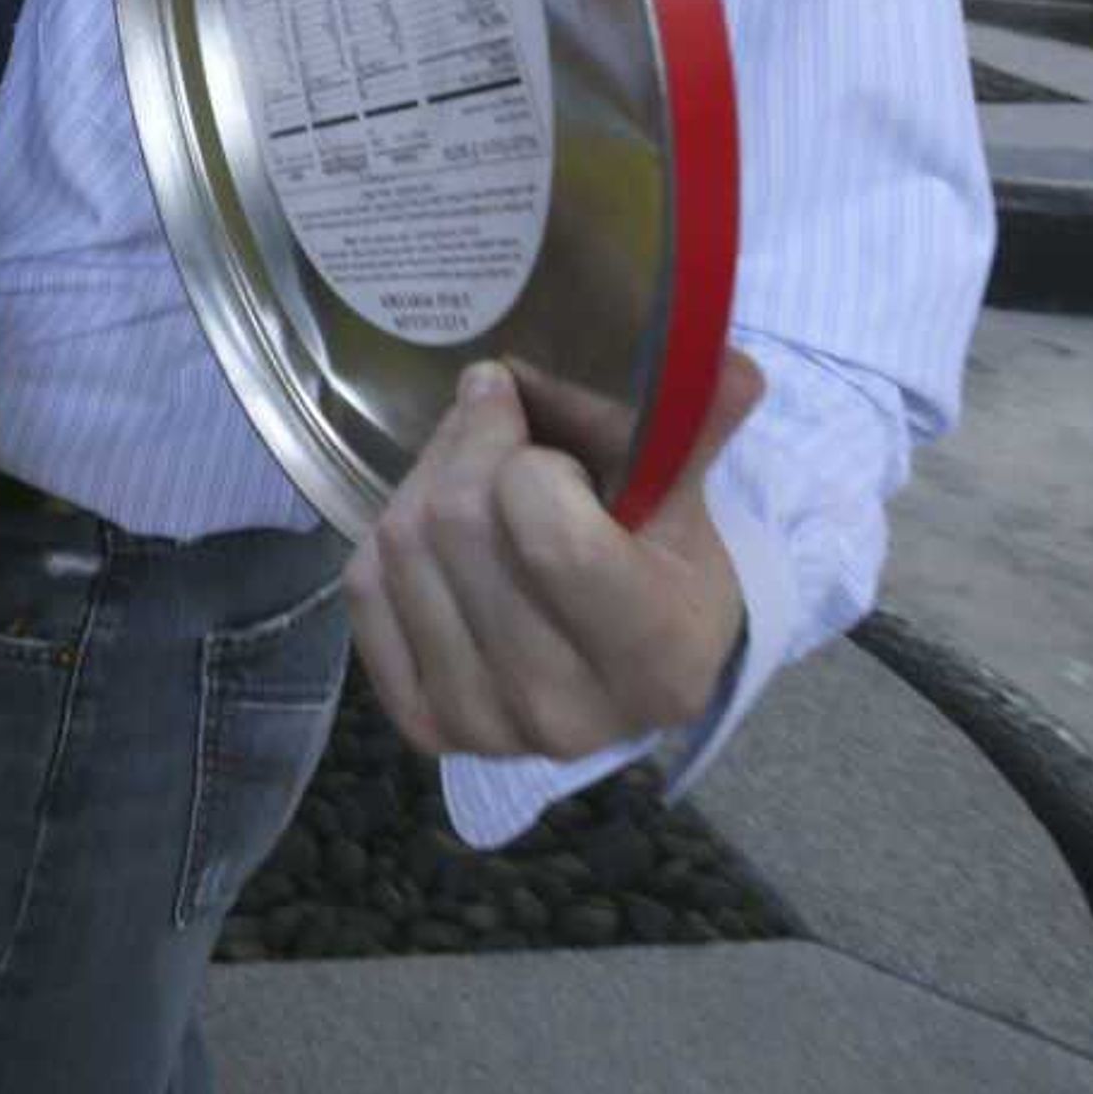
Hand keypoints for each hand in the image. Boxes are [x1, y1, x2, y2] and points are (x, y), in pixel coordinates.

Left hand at [347, 351, 766, 763]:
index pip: (550, 534)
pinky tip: (438, 531)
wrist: (628, 667)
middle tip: (493, 414)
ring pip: (403, 544)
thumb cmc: (660, 568)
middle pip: (460, 525)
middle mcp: (566, 711)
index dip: (532, 459)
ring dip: (426, 478)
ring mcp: (485, 726)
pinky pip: (364, 585)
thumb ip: (692, 430)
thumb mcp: (686, 501)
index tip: (546, 436)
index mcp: (655, 656)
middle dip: (471, 443)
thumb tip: (727, 367)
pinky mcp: (421, 724)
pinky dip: (389, 534)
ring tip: (470, 468)